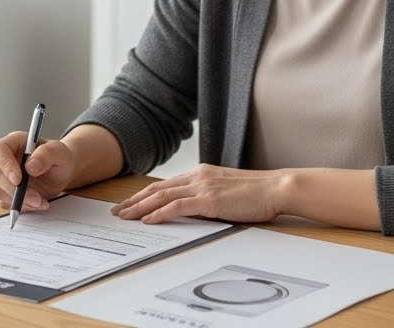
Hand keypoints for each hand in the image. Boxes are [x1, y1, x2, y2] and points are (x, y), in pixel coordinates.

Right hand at [0, 132, 76, 212]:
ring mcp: (3, 176)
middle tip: (37, 198)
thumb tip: (30, 166)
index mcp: (14, 142)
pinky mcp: (5, 192)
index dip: (5, 165)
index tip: (18, 179)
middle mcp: (4, 159)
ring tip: (41, 201)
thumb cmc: (58, 158)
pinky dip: (22, 207)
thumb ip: (47, 154)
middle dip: (16, 190)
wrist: (61, 173)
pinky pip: (5, 203)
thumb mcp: (59, 152)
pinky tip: (37, 203)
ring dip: (20, 201)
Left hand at [111, 164, 285, 224]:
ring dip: (139, 207)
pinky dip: (159, 212)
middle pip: (157, 188)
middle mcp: (197, 177)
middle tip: (117, 211)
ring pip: (162, 196)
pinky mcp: (209, 200)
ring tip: (124, 216)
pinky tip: (148, 219)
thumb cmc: (257, 193)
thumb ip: (208, 197)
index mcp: (201, 174)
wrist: (276, 188)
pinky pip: (177, 206)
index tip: (130, 203)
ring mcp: (202, 187)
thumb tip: (193, 210)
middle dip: (134, 201)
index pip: (166, 184)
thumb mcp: (226, 191)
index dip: (145, 194)